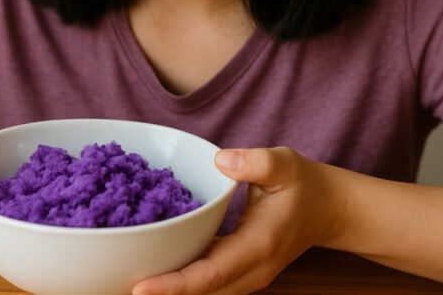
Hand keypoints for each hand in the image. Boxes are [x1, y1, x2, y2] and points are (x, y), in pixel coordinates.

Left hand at [132, 147, 338, 294]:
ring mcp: (244, 278)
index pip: (209, 275)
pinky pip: (204, 283)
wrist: (328, 210)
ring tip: (122, 282)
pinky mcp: (236, 274)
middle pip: (198, 293)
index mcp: (258, 247)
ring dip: (167, 289)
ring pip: (200, 293)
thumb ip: (256, 162)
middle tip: (114, 285)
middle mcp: (250, 272)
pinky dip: (178, 281)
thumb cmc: (304, 184)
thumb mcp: (285, 164)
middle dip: (159, 293)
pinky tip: (150, 271)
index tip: (139, 289)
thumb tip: (220, 160)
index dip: (173, 286)